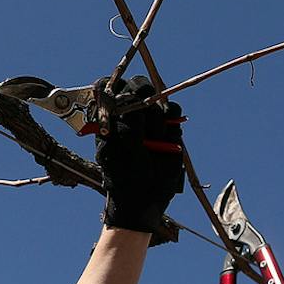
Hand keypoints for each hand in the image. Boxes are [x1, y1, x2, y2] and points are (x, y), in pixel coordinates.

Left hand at [93, 75, 184, 238]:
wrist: (145, 197)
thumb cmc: (125, 174)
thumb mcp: (121, 147)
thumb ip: (128, 120)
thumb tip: (136, 96)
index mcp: (109, 116)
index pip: (110, 86)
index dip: (118, 86)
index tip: (124, 98)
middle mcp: (129, 113)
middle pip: (137, 86)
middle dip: (143, 100)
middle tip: (144, 119)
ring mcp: (149, 118)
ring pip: (158, 97)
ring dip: (158, 117)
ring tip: (153, 139)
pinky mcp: (168, 126)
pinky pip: (173, 110)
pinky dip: (173, 117)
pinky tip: (167, 134)